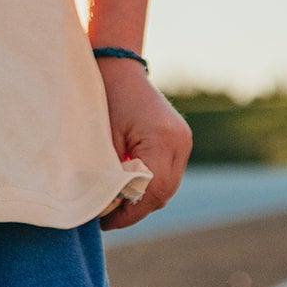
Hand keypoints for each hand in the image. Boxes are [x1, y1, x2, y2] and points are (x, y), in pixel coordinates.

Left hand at [97, 59, 191, 230]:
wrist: (117, 65)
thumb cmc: (104, 96)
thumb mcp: (102, 136)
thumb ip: (108, 171)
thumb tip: (106, 207)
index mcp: (163, 139)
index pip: (153, 191)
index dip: (131, 213)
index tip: (107, 222)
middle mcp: (181, 141)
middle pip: (164, 191)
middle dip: (137, 209)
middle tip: (109, 219)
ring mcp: (184, 140)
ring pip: (167, 185)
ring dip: (144, 197)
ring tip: (115, 206)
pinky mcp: (180, 138)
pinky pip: (167, 171)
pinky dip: (149, 182)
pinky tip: (127, 187)